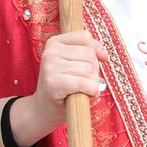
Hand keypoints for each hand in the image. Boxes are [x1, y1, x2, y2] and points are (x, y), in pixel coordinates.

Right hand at [8, 31, 107, 146]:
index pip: (85, 37)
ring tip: (82, 89)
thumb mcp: (73, 63)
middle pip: (89, 54)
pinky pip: (85, 83)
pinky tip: (86, 95)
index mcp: (54, 43)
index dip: (96, 50)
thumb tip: (104, 55)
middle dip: (94, 70)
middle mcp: (50, 52)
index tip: (97, 62)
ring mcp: (50, 67)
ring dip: (93, 83)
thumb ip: (89, 51)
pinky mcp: (54, 83)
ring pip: (89, 69)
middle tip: (83, 81)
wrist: (43, 109)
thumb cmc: (62, 86)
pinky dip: (91, 91)